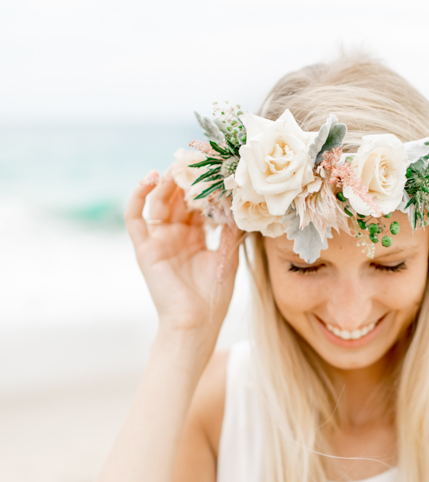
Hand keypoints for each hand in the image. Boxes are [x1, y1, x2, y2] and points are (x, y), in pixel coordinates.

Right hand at [125, 171, 243, 350]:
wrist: (195, 325)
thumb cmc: (213, 299)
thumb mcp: (227, 258)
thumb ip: (231, 231)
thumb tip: (242, 204)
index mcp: (196, 237)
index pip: (198, 203)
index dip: (205, 185)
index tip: (215, 165)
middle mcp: (176, 235)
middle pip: (178, 198)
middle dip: (186, 178)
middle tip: (195, 157)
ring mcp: (158, 240)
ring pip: (159, 202)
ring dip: (166, 181)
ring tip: (177, 164)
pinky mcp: (144, 248)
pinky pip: (135, 217)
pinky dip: (138, 195)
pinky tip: (150, 178)